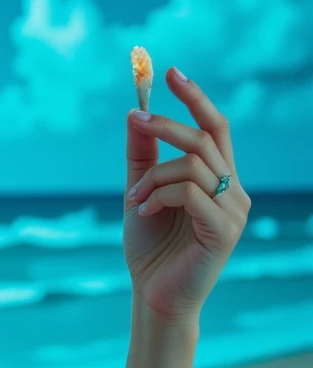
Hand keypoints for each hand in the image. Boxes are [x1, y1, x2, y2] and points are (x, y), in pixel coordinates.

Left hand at [125, 66, 250, 325]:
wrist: (153, 296)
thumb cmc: (151, 248)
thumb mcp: (140, 193)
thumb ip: (141, 156)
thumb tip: (135, 111)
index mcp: (218, 178)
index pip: (215, 127)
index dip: (196, 97)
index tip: (170, 71)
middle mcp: (233, 190)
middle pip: (205, 138)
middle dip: (167, 125)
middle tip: (138, 120)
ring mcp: (233, 212)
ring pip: (193, 164)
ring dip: (153, 176)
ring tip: (133, 201)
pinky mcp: (224, 232)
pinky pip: (191, 193)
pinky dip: (160, 196)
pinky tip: (144, 213)